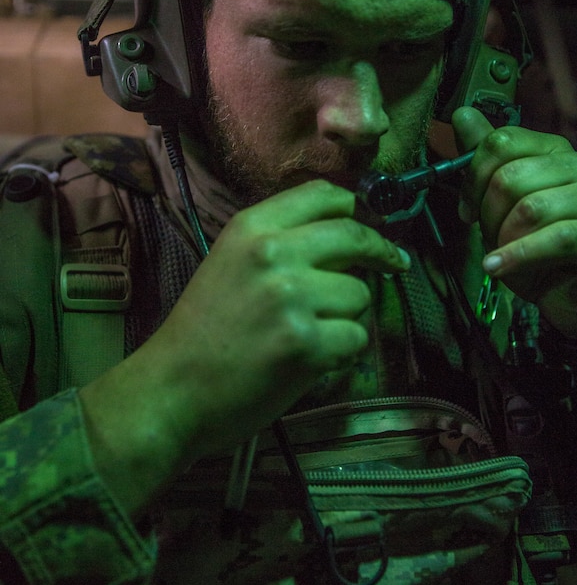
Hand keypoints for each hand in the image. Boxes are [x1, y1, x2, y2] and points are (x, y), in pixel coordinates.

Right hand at [154, 179, 408, 447]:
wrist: (172, 389)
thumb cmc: (202, 332)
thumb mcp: (229, 264)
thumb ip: (280, 245)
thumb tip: (346, 241)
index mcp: (251, 228)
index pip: (322, 195)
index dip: (352, 211)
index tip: (366, 226)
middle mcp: (273, 253)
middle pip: (354, 236)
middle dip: (382, 252)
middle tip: (396, 263)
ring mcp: (291, 297)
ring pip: (359, 294)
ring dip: (347, 316)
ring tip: (312, 335)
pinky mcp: (306, 342)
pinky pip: (356, 337)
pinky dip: (343, 353)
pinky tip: (313, 360)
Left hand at [452, 106, 576, 338]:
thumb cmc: (545, 257)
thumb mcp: (507, 209)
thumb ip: (487, 164)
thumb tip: (463, 116)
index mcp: (558, 153)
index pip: (503, 142)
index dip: (473, 179)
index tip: (467, 210)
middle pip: (510, 177)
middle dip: (488, 216)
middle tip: (489, 240)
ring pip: (531, 207)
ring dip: (504, 240)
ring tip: (502, 258)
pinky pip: (559, 237)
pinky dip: (520, 255)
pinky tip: (498, 267)